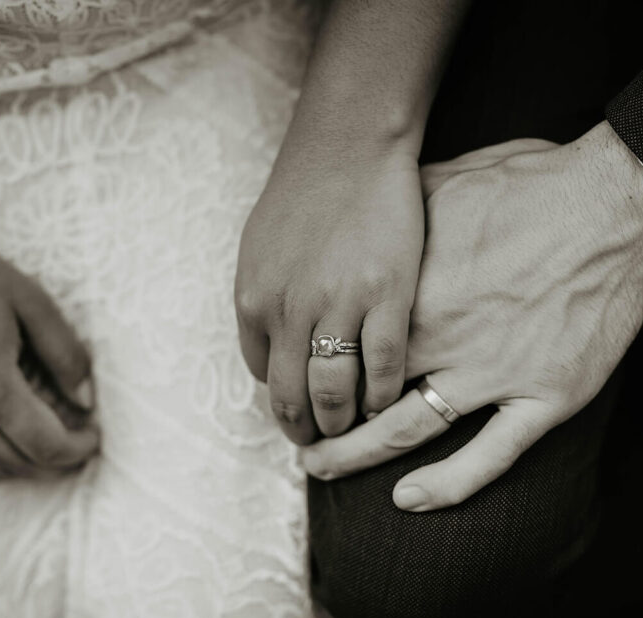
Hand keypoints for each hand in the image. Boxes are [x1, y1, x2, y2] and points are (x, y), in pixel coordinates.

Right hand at [0, 211, 98, 476]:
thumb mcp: (32, 302)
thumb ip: (66, 354)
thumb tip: (86, 401)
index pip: (44, 444)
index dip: (78, 448)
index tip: (94, 435)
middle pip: (15, 462)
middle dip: (55, 459)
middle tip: (78, 440)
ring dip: (18, 464)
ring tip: (43, 442)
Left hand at [235, 140, 423, 442]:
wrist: (349, 147)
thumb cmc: (303, 194)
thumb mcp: (260, 250)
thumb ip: (264, 301)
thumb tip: (272, 349)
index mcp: (254, 300)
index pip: (263, 374)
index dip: (284, 397)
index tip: (302, 406)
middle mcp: (289, 310)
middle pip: (293, 397)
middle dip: (307, 431)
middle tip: (324, 445)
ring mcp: (338, 304)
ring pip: (335, 392)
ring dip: (343, 423)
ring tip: (355, 429)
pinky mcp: (387, 295)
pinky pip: (385, 368)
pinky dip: (384, 396)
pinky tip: (388, 401)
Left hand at [302, 123, 642, 509]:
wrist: (619, 204)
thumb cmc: (536, 184)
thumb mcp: (447, 179)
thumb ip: (398, 212)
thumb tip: (358, 207)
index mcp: (414, 290)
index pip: (345, 341)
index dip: (315, 362)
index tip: (296, 372)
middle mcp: (444, 337)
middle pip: (361, 391)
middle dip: (320, 416)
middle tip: (294, 432)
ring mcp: (495, 373)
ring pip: (407, 428)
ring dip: (356, 456)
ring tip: (320, 469)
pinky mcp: (545, 396)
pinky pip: (490, 455)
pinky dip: (447, 483)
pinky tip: (407, 500)